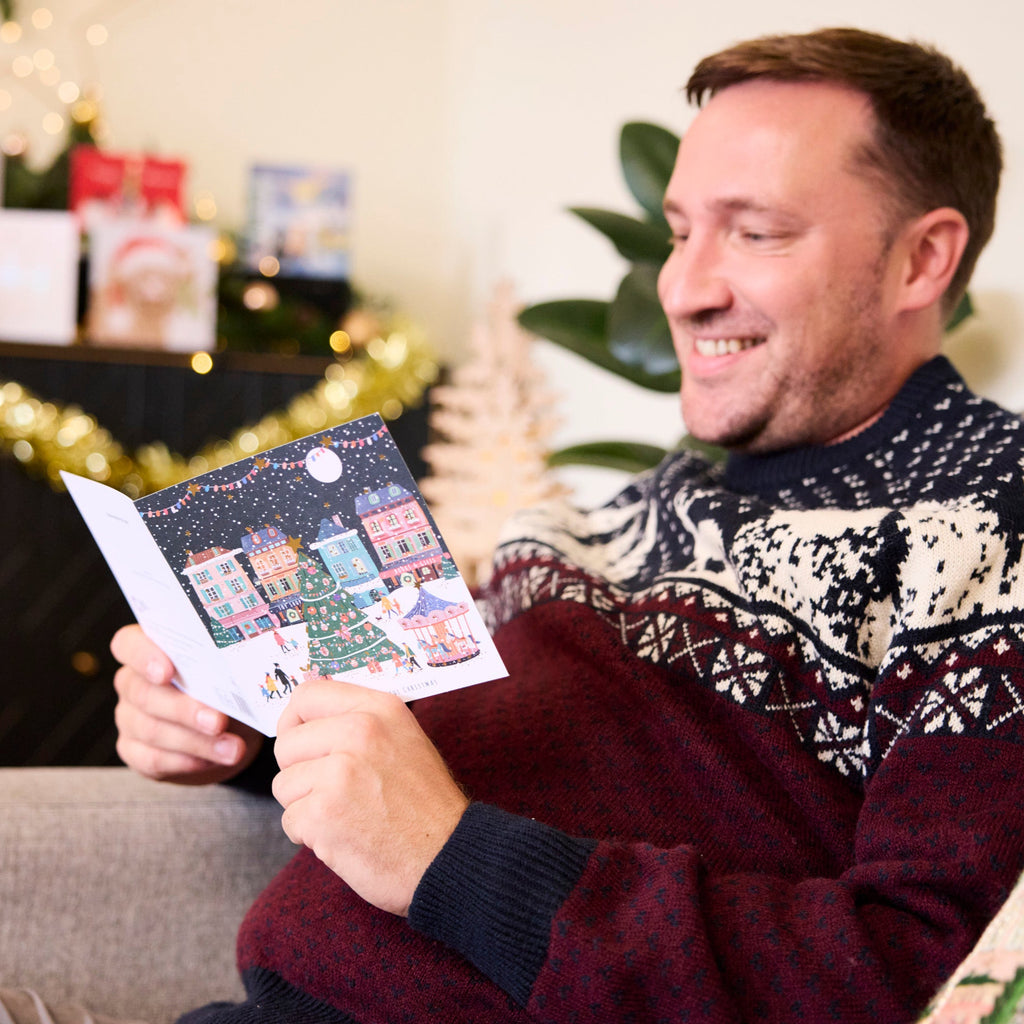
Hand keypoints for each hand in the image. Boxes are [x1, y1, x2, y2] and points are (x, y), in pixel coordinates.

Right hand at [111, 624, 262, 784]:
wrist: (226, 728)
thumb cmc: (226, 688)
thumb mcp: (230, 671)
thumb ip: (228, 665)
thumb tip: (254, 667)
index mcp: (150, 651)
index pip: (129, 645)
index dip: (144, 656)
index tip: (167, 671)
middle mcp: (132, 682)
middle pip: (144, 693)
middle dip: (185, 710)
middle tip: (218, 722)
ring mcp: (129, 718)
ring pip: (151, 730)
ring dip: (196, 741)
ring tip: (233, 748)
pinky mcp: (134, 751)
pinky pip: (153, 759)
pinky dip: (187, 761)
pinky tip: (213, 759)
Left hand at [273, 678, 469, 916]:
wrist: (447, 856)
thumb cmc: (425, 804)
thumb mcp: (404, 740)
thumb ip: (360, 722)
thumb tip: (309, 718)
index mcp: (378, 709)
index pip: (307, 695)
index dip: (295, 722)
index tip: (300, 742)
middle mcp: (358, 731)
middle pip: (288, 743)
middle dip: (300, 772)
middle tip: (332, 792)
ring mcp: (339, 772)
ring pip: (284, 784)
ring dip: (305, 806)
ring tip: (344, 815)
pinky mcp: (323, 813)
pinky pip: (289, 820)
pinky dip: (309, 836)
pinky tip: (342, 837)